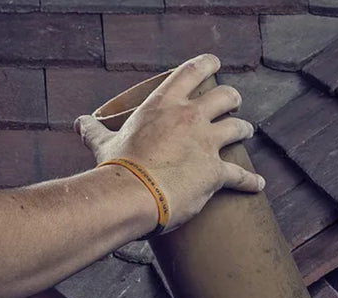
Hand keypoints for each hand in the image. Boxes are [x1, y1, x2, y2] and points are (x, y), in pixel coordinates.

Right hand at [75, 54, 264, 231]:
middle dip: (232, 99)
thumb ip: (94, 131)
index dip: (207, 63)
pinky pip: (241, 175)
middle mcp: (191, 117)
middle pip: (224, 97)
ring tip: (247, 131)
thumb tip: (79, 123)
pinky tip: (258, 184)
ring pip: (238, 127)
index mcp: (165, 104)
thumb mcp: (103, 143)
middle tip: (233, 103)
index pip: (191, 71)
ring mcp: (207, 143)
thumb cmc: (116, 168)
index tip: (215, 63)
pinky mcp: (216, 172)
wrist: (131, 195)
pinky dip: (251, 180)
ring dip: (245, 128)